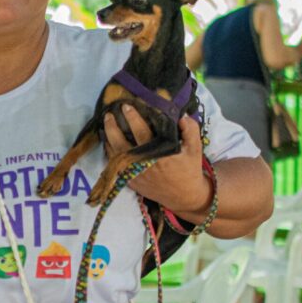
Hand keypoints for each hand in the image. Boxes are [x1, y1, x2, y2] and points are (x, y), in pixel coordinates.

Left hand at [102, 104, 211, 218]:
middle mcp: (142, 164)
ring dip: (108, 138)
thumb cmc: (189, 170)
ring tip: (106, 124)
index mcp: (157, 155)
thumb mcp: (195, 149)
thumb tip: (181, 114)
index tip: (126, 106)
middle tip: (109, 114)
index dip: (132, 118)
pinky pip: (115, 165)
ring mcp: (133, 174)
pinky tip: (108, 142)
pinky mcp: (130, 181)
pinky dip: (110, 153)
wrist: (183, 196)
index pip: (141, 132)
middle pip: (120, 143)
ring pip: (114, 154)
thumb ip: (190, 129)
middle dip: (112, 127)